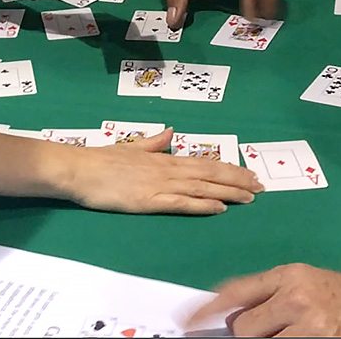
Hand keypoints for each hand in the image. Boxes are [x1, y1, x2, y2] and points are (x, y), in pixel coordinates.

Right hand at [65, 129, 262, 214]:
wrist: (79, 169)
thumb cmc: (101, 160)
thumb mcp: (130, 146)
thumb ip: (152, 143)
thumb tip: (170, 133)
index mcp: (162, 158)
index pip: (202, 162)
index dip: (228, 168)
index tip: (248, 173)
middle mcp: (166, 169)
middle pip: (209, 173)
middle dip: (237, 180)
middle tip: (261, 186)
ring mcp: (159, 184)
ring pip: (201, 187)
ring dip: (228, 191)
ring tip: (250, 196)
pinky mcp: (149, 200)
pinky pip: (181, 203)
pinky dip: (202, 204)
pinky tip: (219, 207)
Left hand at [187, 264, 340, 336]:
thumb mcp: (309, 282)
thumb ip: (271, 292)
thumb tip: (230, 312)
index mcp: (290, 275)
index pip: (235, 293)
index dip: (205, 311)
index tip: (185, 323)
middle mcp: (297, 298)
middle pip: (243, 328)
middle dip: (250, 335)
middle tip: (272, 332)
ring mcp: (310, 327)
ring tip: (291, 335)